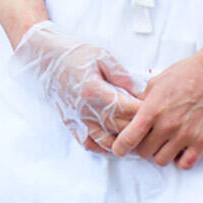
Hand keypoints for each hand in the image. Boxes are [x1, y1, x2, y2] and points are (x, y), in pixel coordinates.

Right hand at [10, 21, 143, 150]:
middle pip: (119, 128)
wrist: (47, 57)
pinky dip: (103, 148)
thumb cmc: (75, 54)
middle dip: (139, 128)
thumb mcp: (102, 56)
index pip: (126, 109)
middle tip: (153, 125)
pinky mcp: (71, 123)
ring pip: (106, 141)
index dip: (143, 111)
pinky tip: (114, 143)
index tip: (156, 109)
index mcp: (93, 90)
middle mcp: (85, 109)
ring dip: (123, 141)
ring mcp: (77, 118)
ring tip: (136, 136)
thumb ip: (122, 75)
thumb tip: (141, 91)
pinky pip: (89, 143)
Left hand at [110, 49, 202, 167]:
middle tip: (146, 139)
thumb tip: (132, 115)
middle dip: (141, 147)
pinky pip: (185, 164)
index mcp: (152, 109)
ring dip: (159, 153)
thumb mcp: (155, 83)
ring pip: (162, 160)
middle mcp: (167, 125)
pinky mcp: (202, 141)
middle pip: (144, 152)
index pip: (130, 138)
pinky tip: (179, 149)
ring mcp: (186, 135)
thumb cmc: (183, 74)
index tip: (118, 149)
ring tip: (163, 142)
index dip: (120, 147)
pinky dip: (179, 160)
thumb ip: (142, 101)